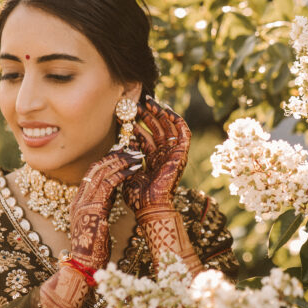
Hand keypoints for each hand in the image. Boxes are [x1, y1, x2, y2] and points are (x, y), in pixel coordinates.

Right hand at [68, 149, 143, 266]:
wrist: (84, 265)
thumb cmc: (94, 247)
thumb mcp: (98, 220)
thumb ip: (103, 203)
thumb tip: (115, 189)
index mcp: (78, 201)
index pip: (92, 173)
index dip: (107, 161)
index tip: (122, 153)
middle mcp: (78, 199)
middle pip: (96, 168)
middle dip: (114, 156)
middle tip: (131, 149)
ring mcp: (83, 203)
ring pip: (102, 172)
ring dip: (121, 162)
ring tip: (136, 156)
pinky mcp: (92, 209)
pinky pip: (108, 184)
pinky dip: (122, 174)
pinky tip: (134, 170)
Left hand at [122, 98, 190, 212]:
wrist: (150, 205)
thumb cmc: (138, 195)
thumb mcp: (128, 170)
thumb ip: (127, 154)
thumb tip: (123, 138)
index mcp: (153, 160)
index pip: (146, 137)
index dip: (137, 125)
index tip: (126, 114)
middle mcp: (164, 155)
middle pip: (157, 130)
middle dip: (147, 116)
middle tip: (137, 104)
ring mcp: (173, 155)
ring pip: (169, 128)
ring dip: (160, 114)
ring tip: (148, 102)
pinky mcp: (181, 154)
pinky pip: (183, 134)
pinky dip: (177, 121)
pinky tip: (167, 110)